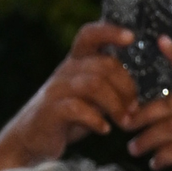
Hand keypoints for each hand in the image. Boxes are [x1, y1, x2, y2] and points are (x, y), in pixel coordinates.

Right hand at [0, 23, 139, 170]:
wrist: (32, 139)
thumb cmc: (69, 117)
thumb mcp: (91, 98)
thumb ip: (110, 87)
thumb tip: (139, 89)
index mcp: (76, 62)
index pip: (89, 35)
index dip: (109, 31)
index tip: (131, 36)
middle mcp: (66, 70)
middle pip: (104, 65)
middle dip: (126, 88)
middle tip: (134, 109)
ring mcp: (56, 89)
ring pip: (93, 85)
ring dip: (116, 105)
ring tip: (124, 122)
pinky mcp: (50, 111)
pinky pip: (77, 108)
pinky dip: (95, 120)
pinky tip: (104, 130)